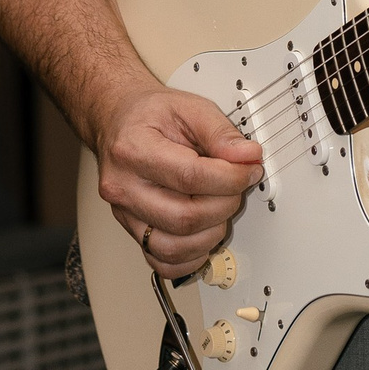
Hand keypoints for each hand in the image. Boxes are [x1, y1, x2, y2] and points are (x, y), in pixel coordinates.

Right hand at [94, 87, 262, 277]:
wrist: (119, 122)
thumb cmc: (149, 116)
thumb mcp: (188, 107)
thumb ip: (220, 132)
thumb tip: (247, 157)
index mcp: (133, 150)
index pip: (191, 178)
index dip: (230, 178)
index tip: (249, 170)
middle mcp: (123, 186)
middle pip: (184, 217)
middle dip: (225, 205)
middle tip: (236, 186)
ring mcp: (124, 213)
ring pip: (174, 247)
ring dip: (211, 234)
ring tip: (220, 207)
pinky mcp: (132, 230)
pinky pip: (162, 262)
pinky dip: (191, 257)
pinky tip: (203, 234)